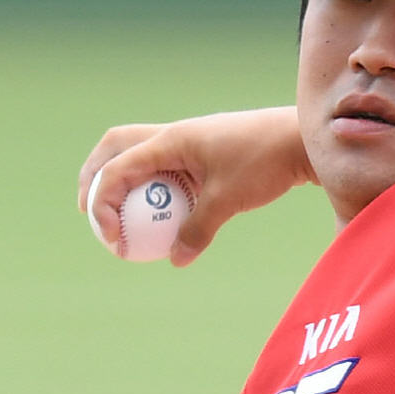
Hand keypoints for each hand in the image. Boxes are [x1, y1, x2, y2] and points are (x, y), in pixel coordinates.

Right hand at [78, 107, 313, 265]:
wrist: (304, 139)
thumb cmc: (266, 163)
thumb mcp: (229, 201)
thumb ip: (198, 230)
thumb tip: (176, 259)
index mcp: (171, 140)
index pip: (117, 169)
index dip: (103, 205)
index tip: (112, 239)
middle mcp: (175, 135)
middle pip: (116, 147)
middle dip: (96, 178)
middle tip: (89, 211)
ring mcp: (190, 140)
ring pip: (140, 152)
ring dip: (123, 179)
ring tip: (119, 214)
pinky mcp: (206, 150)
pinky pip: (167, 164)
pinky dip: (154, 184)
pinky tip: (162, 213)